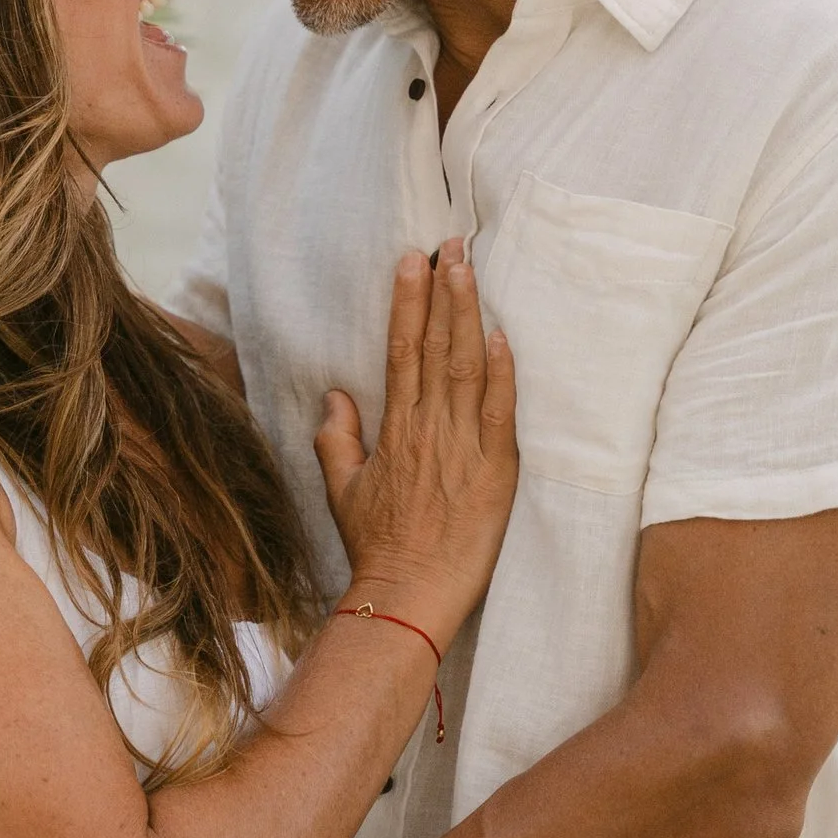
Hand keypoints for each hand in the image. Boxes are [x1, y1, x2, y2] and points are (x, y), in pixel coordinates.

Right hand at [315, 240, 517, 652]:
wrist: (409, 594)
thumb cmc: (377, 547)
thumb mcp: (343, 490)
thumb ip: (337, 438)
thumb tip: (335, 396)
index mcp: (394, 428)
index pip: (401, 350)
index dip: (408, 302)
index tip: (412, 262)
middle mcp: (427, 427)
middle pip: (435, 345)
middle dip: (443, 290)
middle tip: (450, 244)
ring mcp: (462, 446)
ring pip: (466, 366)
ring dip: (468, 315)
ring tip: (469, 269)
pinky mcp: (495, 470)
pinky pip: (500, 411)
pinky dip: (502, 372)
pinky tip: (502, 335)